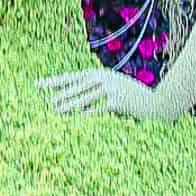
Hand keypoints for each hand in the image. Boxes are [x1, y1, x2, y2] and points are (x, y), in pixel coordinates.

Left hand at [36, 66, 164, 119]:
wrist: (157, 102)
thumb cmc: (132, 98)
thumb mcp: (113, 88)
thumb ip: (94, 92)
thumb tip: (71, 103)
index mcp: (99, 74)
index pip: (71, 77)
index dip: (54, 81)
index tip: (37, 85)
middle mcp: (103, 78)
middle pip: (75, 88)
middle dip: (60, 96)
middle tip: (47, 104)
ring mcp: (110, 89)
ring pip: (83, 99)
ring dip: (68, 107)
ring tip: (56, 112)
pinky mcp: (116, 102)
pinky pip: (96, 111)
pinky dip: (85, 117)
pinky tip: (75, 122)